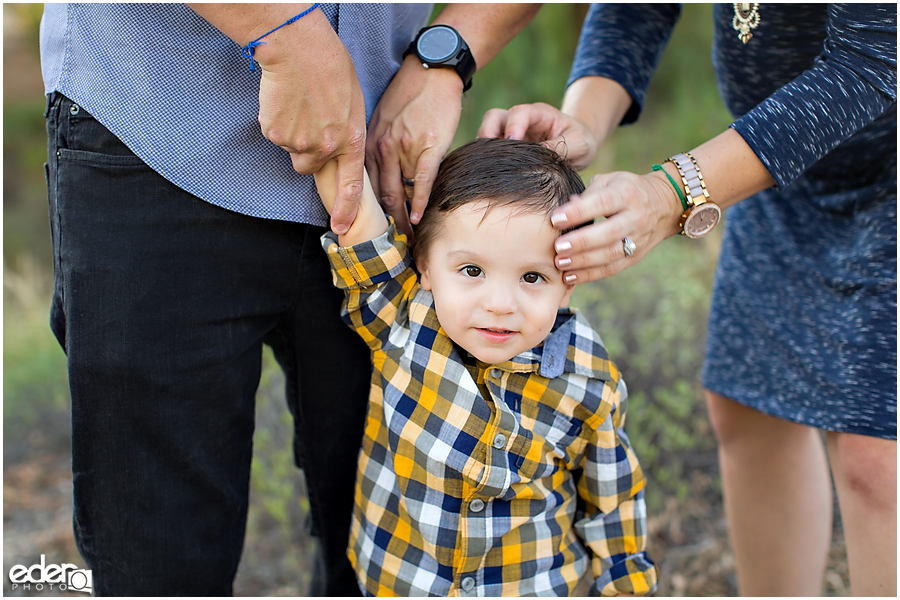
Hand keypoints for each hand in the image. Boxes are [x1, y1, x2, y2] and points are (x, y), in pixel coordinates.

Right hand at [254, 10, 365, 234]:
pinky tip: (284, 100)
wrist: (298, 47)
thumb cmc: (329, 66)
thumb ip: (346, 132)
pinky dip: (276, 122)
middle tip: (308, 121)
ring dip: (292, 136)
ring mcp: (299, 142)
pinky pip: (274, 136)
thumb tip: (337, 150)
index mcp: (352, 139)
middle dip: (307, 152)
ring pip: (291, 151)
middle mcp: (326, 147)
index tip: (341, 227)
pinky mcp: (275, 133)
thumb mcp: (352, 102)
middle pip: (310, 167)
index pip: (351, 186)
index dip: (345, 209)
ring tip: (298, 105)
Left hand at [366, 56, 463, 237]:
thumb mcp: (380, 119)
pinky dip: (420, 203)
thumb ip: (375, 146)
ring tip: (405, 241)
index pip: (359, 186)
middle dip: (380, 225)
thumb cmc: (408, 94)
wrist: (431, 69)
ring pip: (398, 193)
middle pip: (377, 196)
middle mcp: (380, 148)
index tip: (361, 232)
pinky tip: (419, 219)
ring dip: (401, 221)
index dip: (360, 213)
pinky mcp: (428, 146)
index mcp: (366, 143)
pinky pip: (422, 182)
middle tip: (384, 247)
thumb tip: (376, 174)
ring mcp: (403, 148)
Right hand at [478, 102, 597, 169]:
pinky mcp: (507, 152)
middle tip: (490, 155)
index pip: (519, 113)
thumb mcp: (579, 144)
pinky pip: (490, 153)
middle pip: (493, 118)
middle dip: (487, 133)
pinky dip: (487, 161)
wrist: (580, 149)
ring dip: (484, 149)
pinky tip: (492, 175)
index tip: (513, 142)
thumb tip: (538, 159)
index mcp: (539, 114)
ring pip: (486, 134)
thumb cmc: (581, 141)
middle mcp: (520, 122)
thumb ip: (560, 148)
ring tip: (489, 167)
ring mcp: (511, 136)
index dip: (513, 125)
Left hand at [550, 169, 682, 282]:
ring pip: (611, 255)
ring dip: (583, 261)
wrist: (664, 205)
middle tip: (557, 247)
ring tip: (560, 263)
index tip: (556, 219)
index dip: (579, 212)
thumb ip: (588, 194)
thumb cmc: (625, 190)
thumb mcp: (610, 181)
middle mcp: (635, 218)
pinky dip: (590, 275)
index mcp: (627, 194)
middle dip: (581, 242)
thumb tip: (564, 209)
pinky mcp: (635, 257)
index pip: (602, 202)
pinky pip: (612, 269)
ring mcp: (638, 239)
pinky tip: (570, 276)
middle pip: (609, 232)